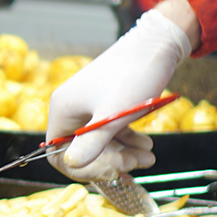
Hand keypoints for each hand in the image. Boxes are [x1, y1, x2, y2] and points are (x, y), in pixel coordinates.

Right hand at [46, 3, 194, 180]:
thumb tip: (71, 164)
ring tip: (148, 155)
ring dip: (123, 154)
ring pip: (99, 143)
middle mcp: (71, 109)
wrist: (158, 44)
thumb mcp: (113, 114)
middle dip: (110, 161)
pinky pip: (109, 131)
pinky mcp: (105, 104)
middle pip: (81, 151)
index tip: (111, 172)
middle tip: (136, 163)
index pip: (58, 154)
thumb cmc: (134, 75)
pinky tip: (146, 145)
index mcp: (63, 109)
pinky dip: (127, 141)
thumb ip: (92, 142)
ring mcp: (88, 106)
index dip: (82, 168)